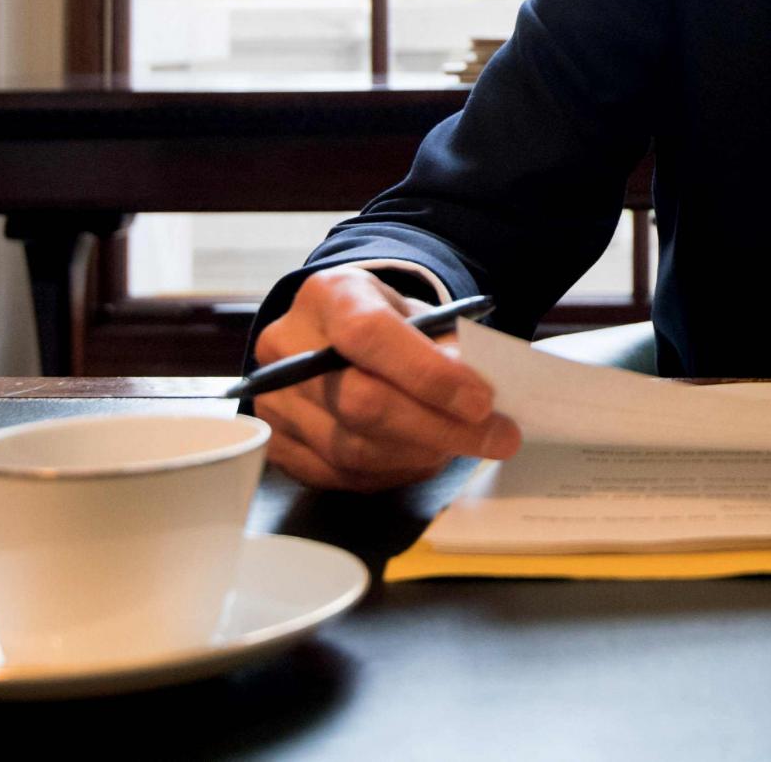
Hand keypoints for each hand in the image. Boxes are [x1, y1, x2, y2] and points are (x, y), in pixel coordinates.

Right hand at [251, 266, 519, 491]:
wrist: (342, 336)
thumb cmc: (393, 327)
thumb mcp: (425, 316)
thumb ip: (451, 350)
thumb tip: (484, 404)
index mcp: (328, 295)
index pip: (369, 334)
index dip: (428, 374)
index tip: (482, 401)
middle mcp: (286, 346)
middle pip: (360, 402)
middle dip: (439, 427)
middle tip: (498, 438)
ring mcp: (273, 399)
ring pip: (352, 448)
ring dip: (421, 455)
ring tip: (464, 445)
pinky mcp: (277, 445)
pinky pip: (340, 475)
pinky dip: (393, 473)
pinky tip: (425, 458)